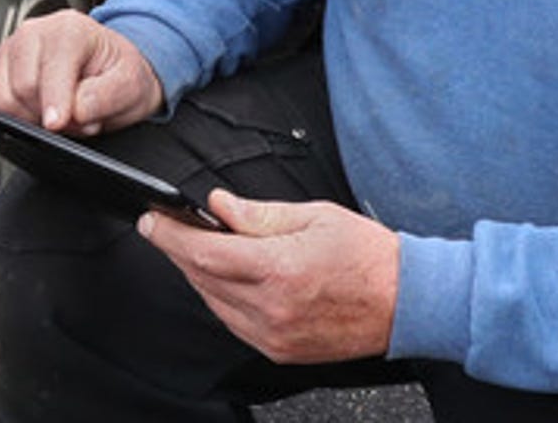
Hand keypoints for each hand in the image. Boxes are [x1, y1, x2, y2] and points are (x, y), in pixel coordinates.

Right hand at [0, 11, 162, 135]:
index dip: (54, 103)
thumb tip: (75, 111)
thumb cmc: (119, 73)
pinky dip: (10, 117)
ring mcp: (11, 50)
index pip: (49, 70)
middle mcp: (34, 34)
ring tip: (58, 115)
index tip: (57, 125)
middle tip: (76, 120)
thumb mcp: (132, 84)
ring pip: (2, 98)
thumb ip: (106, 96)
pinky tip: (36, 113)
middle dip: (47, 116)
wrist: (113, 70)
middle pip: (22, 88)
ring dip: (29, 118)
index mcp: (69, 30)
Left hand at [136, 190, 399, 364]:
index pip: (203, 253)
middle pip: (202, 278)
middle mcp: (272, 308)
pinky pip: (232, 322)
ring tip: (202, 248)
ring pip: (213, 302)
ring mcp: (274, 335)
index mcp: (280, 269)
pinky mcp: (279, 351)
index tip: (151, 221)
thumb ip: (258, 213)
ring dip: (200, 274)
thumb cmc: (367, 255)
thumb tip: (216, 206)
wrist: (406, 302)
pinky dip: (221, 297)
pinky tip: (228, 278)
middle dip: (180, 251)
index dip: (169, 236)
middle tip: (169, 227)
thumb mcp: (313, 216)